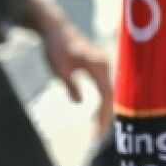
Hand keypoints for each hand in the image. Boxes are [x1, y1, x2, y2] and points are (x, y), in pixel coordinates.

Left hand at [38, 10, 113, 133]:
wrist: (55, 28)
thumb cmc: (56, 47)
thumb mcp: (59, 69)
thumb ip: (70, 85)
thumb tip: (79, 102)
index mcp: (97, 65)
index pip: (106, 96)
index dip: (103, 116)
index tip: (97, 133)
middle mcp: (104, 64)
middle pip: (110, 96)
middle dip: (105, 117)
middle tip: (98, 137)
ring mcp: (103, 65)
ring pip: (108, 92)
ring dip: (105, 110)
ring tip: (98, 129)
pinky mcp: (98, 66)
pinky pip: (104, 88)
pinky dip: (103, 102)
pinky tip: (98, 114)